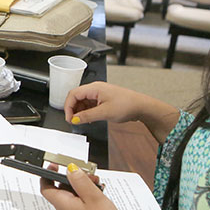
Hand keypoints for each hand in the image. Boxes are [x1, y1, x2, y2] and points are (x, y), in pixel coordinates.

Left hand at [40, 164, 127, 209]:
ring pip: (72, 195)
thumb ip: (80, 181)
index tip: (55, 165)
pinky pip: (80, 203)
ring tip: (96, 183)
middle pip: (61, 188)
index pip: (46, 187)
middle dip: (72, 178)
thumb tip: (70, 169)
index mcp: (63, 204)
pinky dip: (87, 195)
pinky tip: (98, 193)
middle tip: (86, 174)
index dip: (48, 174)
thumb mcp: (93, 197)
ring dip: (82, 186)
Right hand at [64, 81, 180, 142]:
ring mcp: (99, 94)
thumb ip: (87, 116)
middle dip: (73, 109)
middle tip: (74, 121)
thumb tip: (75, 119)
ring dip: (79, 111)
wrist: (141, 107)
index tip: (69, 118)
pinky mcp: (103, 99)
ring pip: (82, 101)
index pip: (73, 94)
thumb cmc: (127, 105)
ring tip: (82, 121)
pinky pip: (89, 104)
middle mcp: (95, 89)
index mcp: (94, 88)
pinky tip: (89, 118)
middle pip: (76, 97)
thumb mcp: (104, 113)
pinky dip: (86, 112)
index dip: (68, 106)